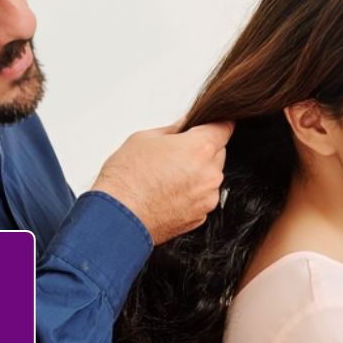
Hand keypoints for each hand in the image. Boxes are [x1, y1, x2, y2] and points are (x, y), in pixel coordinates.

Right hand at [92, 117, 233, 244]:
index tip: (213, 124)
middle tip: (174, 154)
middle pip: (218, 153)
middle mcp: (210, 174)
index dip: (218, 124)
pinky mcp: (200, 217)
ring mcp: (207, 199)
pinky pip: (202, 198)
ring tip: (166, 177)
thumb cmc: (126, 179)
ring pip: (210, 177)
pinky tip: (167, 193)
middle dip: (202, 150)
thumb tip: (186, 124)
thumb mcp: (146, 138)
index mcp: (200, 149)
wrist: (118, 218)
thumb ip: (174, 129)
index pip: (224, 128)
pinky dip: (190, 194)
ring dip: (197, 174)